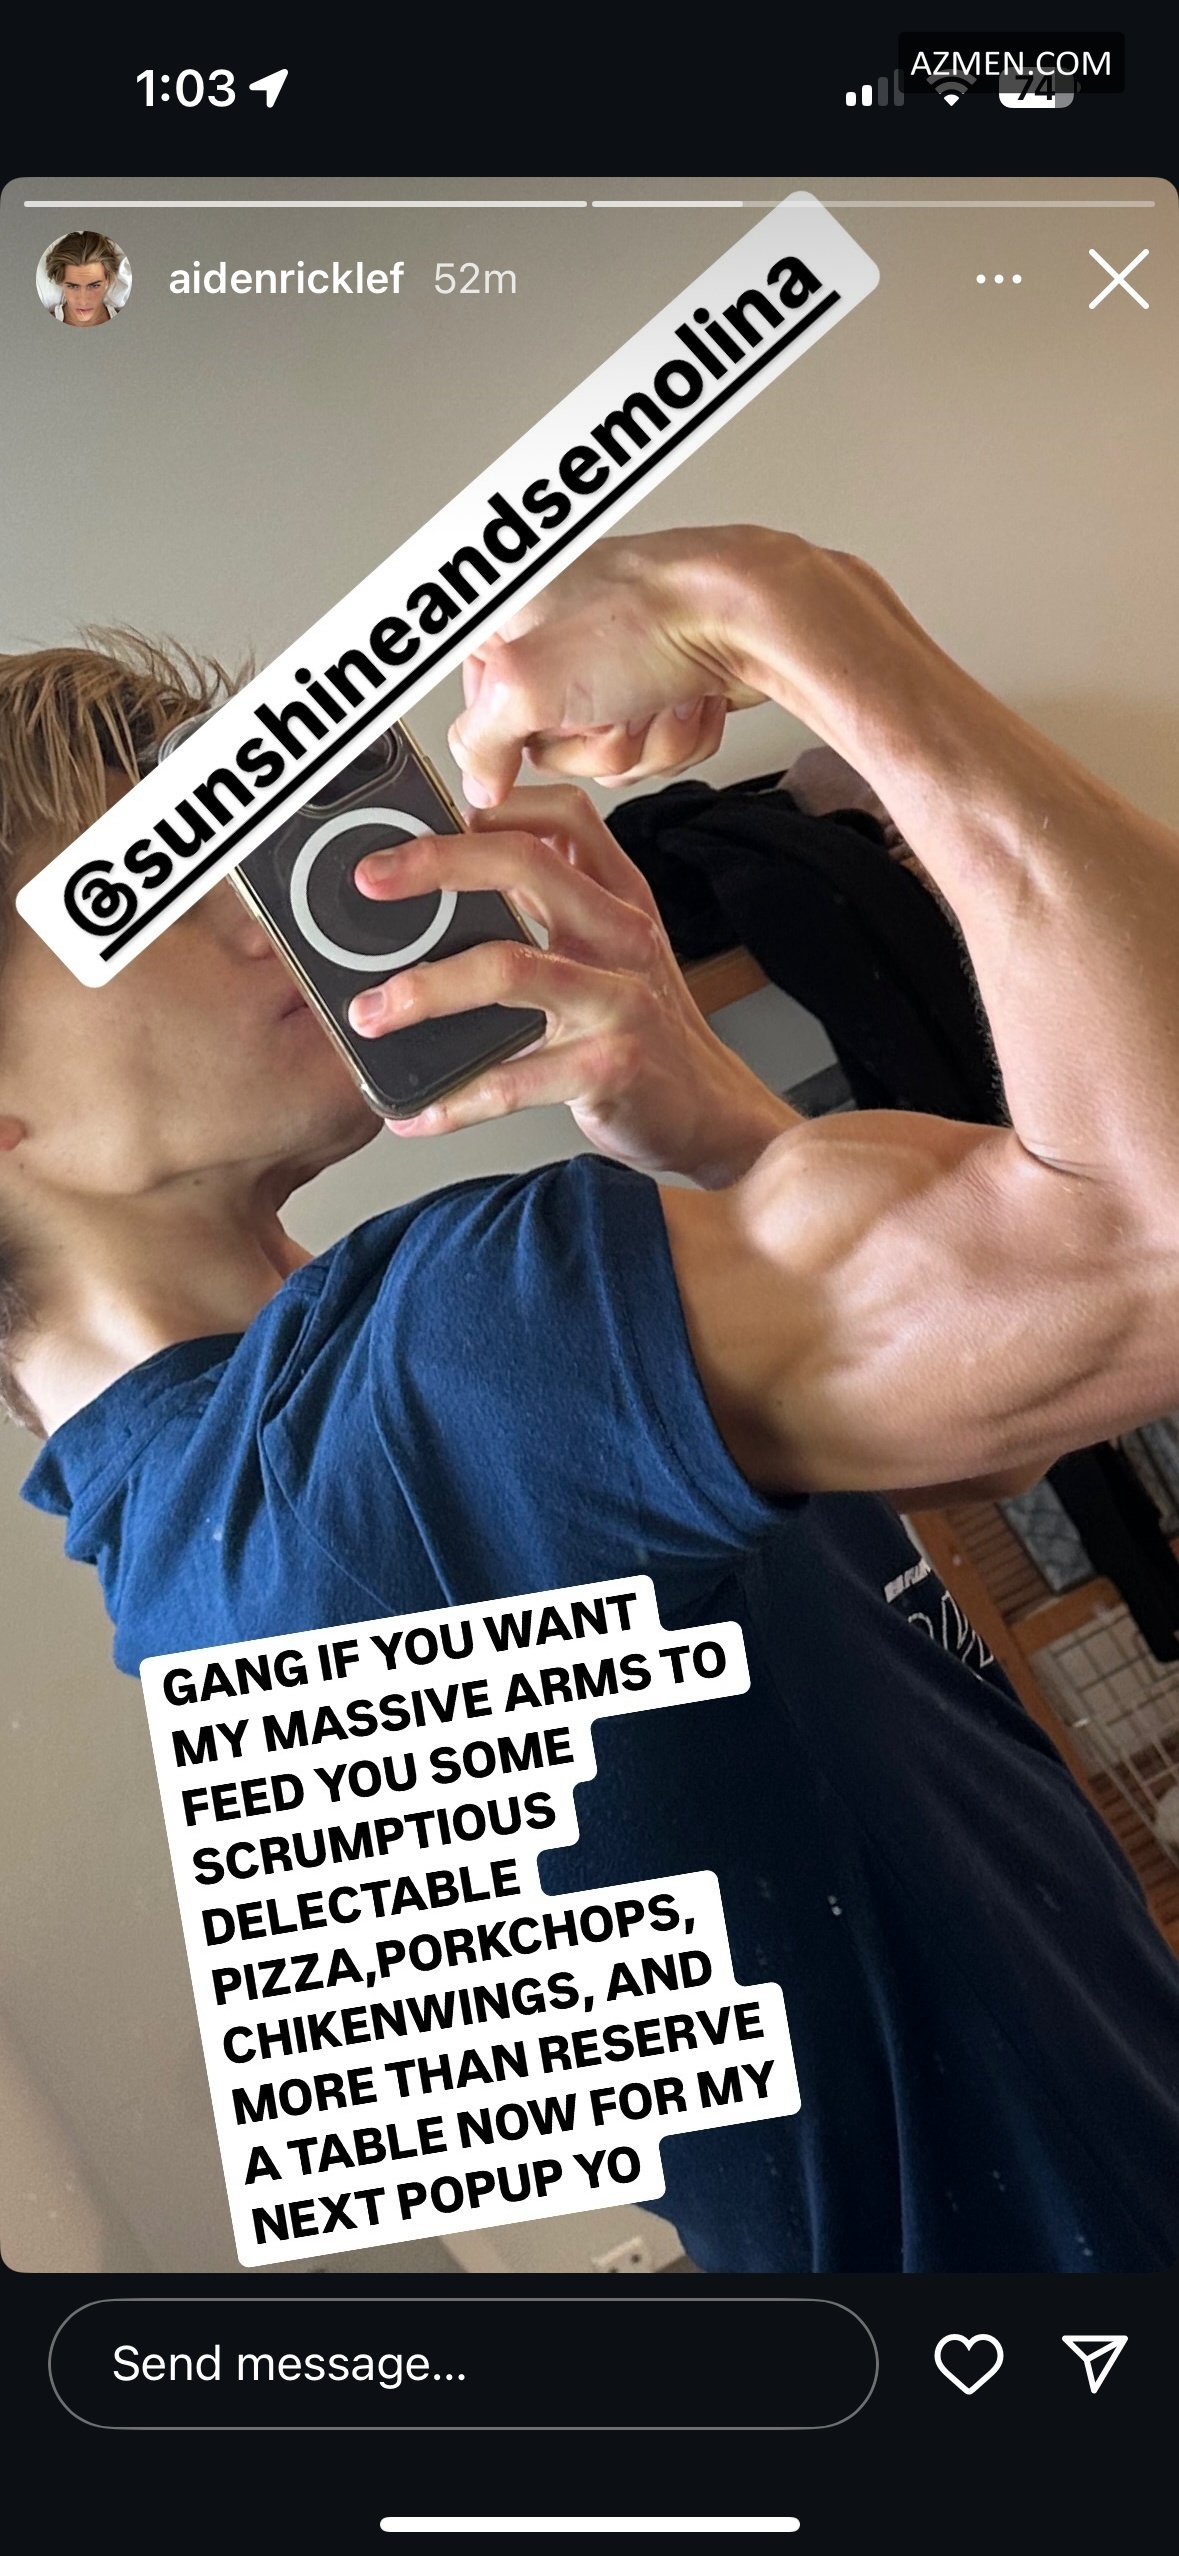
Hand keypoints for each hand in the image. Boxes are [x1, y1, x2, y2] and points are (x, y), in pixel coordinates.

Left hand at [346, 784, 792, 1182]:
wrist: (710, 1114)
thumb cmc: (649, 1033)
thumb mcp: (613, 952)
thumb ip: (554, 908)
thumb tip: (457, 870)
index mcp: (620, 898)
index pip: (562, 818)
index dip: (492, 805)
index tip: (423, 821)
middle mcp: (622, 936)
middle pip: (526, 866)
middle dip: (436, 865)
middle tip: (371, 882)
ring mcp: (618, 1000)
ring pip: (510, 968)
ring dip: (427, 989)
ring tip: (374, 1012)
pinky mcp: (607, 1067)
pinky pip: (514, 1079)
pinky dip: (455, 1099)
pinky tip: (416, 1111)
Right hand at [447, 529, 776, 806]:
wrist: (751, 617)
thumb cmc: (650, 616)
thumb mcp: (527, 684)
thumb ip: (480, 740)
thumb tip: (477, 781)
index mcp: (510, 614)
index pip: (480, 713)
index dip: (514, 735)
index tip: (542, 729)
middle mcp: (560, 633)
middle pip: (550, 744)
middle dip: (592, 741)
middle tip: (611, 704)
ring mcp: (616, 660)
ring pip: (608, 755)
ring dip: (641, 742)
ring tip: (656, 694)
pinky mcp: (665, 684)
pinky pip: (655, 748)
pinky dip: (675, 735)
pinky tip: (685, 696)